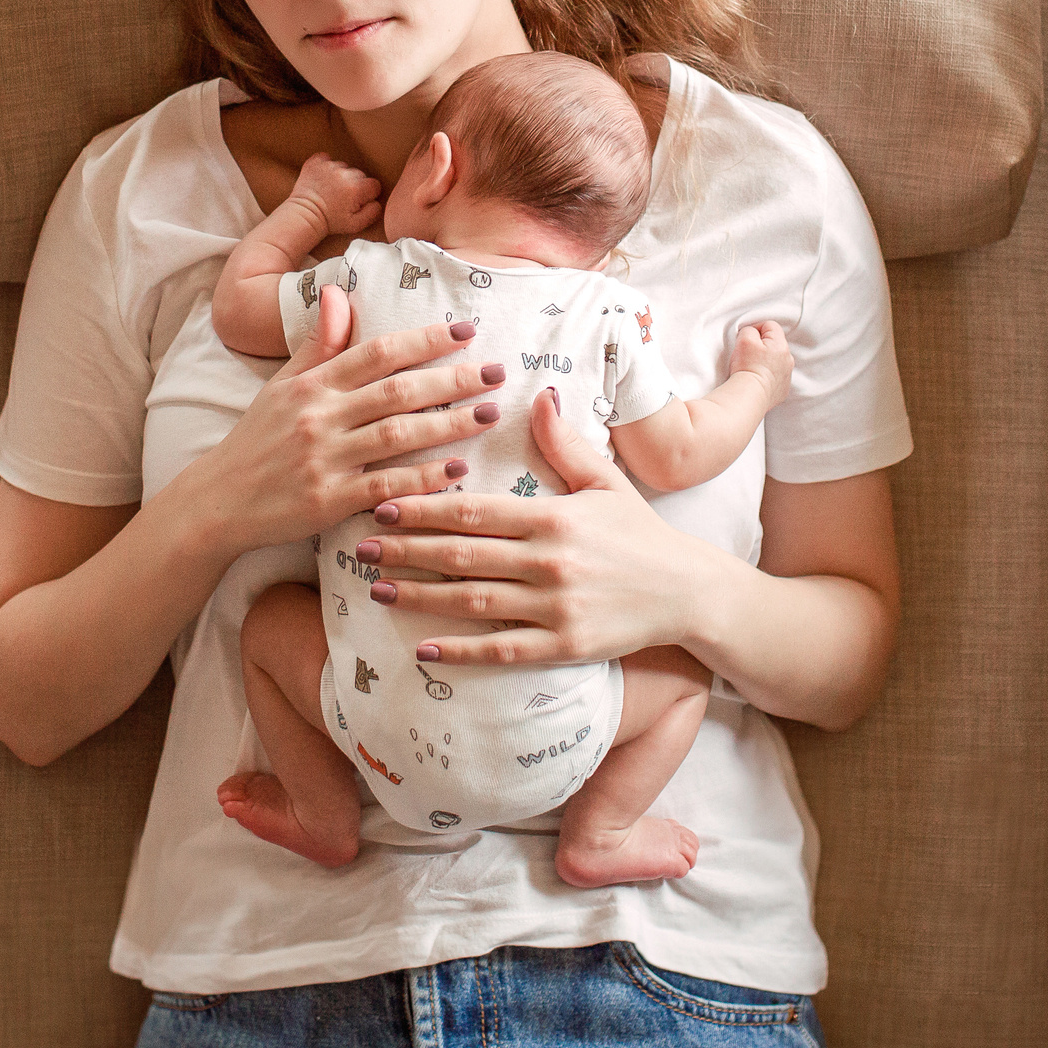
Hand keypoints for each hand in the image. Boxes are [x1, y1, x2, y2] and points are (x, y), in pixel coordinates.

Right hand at [174, 284, 507, 561]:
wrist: (215, 502)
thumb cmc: (256, 441)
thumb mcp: (281, 386)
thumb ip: (318, 344)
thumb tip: (339, 292)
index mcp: (312, 384)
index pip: (377, 351)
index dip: (424, 339)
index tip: (467, 330)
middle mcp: (318, 415)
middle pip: (396, 390)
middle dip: (451, 379)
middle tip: (496, 371)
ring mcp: (323, 459)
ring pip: (396, 435)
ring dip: (447, 424)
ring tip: (487, 413)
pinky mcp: (327, 501)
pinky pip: (384, 485)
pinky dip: (421, 478)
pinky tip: (456, 469)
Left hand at [288, 151, 382, 238]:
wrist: (305, 216)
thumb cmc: (330, 222)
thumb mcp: (356, 225)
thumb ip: (373, 212)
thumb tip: (377, 201)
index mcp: (357, 188)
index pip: (374, 185)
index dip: (367, 195)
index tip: (357, 201)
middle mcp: (345, 174)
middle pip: (359, 175)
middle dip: (354, 185)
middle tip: (342, 198)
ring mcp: (329, 166)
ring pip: (343, 167)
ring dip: (340, 176)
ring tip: (330, 190)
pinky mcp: (316, 162)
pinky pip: (326, 158)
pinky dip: (325, 166)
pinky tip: (322, 179)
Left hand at [348, 387, 721, 665]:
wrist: (688, 591)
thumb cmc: (639, 532)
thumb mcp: (605, 480)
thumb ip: (563, 443)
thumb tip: (535, 395)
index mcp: (554, 516)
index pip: (474, 509)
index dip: (423, 506)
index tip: (381, 504)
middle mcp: (550, 561)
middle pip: (462, 553)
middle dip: (405, 550)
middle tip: (359, 548)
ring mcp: (556, 607)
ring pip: (473, 602)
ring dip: (420, 597)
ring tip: (376, 592)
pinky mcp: (564, 646)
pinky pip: (502, 650)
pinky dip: (461, 651)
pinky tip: (425, 649)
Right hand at [730, 319, 791, 406]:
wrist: (750, 396)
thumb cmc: (747, 368)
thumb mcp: (744, 339)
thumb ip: (750, 330)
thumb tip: (753, 333)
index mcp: (781, 345)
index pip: (770, 326)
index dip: (755, 329)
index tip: (746, 340)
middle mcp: (788, 360)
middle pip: (774, 344)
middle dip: (761, 346)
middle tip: (748, 355)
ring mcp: (786, 376)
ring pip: (775, 361)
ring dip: (765, 361)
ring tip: (751, 368)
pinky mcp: (782, 390)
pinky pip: (775, 377)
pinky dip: (767, 376)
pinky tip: (756, 380)